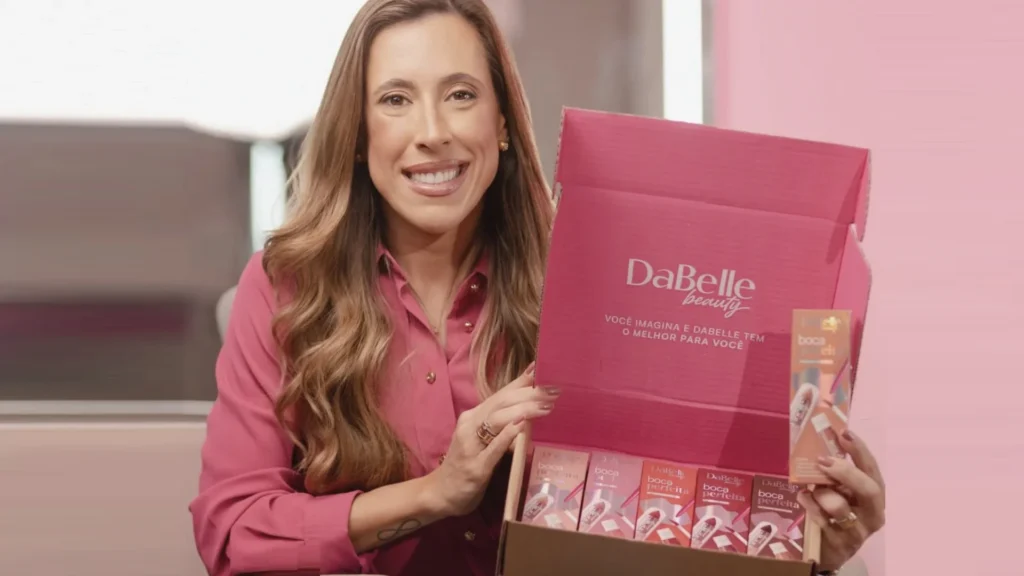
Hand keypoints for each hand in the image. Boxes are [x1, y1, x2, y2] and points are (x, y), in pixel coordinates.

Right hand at [426, 363, 559, 516]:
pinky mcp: (475, 468)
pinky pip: (492, 449)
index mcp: (473, 417)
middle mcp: (470, 426)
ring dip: (523, 410)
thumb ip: (501, 426)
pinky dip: (506, 436)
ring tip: (546, 406)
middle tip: (554, 389)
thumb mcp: (483, 440)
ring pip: (497, 420)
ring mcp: (470, 446)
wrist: (439, 493)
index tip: (542, 368)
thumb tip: (528, 413)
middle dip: (529, 394)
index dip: (522, 381)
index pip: (500, 394)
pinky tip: (521, 427)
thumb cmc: (466, 464)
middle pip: (501, 403)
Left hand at [796, 429, 884, 571]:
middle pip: (868, 489)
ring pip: (839, 505)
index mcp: (875, 497)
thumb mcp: (838, 491)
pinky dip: (809, 504)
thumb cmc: (832, 514)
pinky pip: (820, 518)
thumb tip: (821, 444)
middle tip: (823, 460)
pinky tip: (804, 498)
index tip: (844, 432)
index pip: (873, 470)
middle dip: (845, 471)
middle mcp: (873, 514)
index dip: (860, 451)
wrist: (825, 551)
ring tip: (812, 490)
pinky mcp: (840, 544)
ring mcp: (858, 532)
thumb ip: (835, 474)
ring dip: (821, 492)